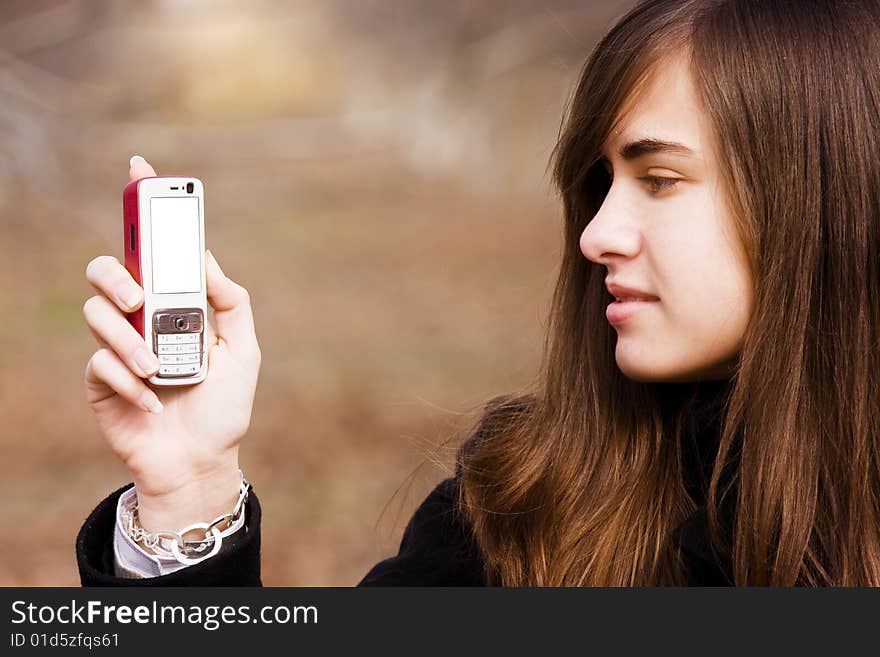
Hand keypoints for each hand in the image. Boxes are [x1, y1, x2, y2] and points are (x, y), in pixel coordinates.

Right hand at [83, 155, 261, 531]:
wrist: (201, 461)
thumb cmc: (224, 406)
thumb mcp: (244, 350)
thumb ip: (230, 303)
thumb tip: (206, 257)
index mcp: (177, 304)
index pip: (155, 250)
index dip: (145, 208)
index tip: (141, 168)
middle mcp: (142, 318)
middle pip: (107, 269)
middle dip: (118, 277)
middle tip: (139, 300)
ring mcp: (118, 346)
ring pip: (96, 313)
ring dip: (130, 343)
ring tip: (159, 370)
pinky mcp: (101, 380)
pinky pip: (99, 362)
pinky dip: (129, 382)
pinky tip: (154, 402)